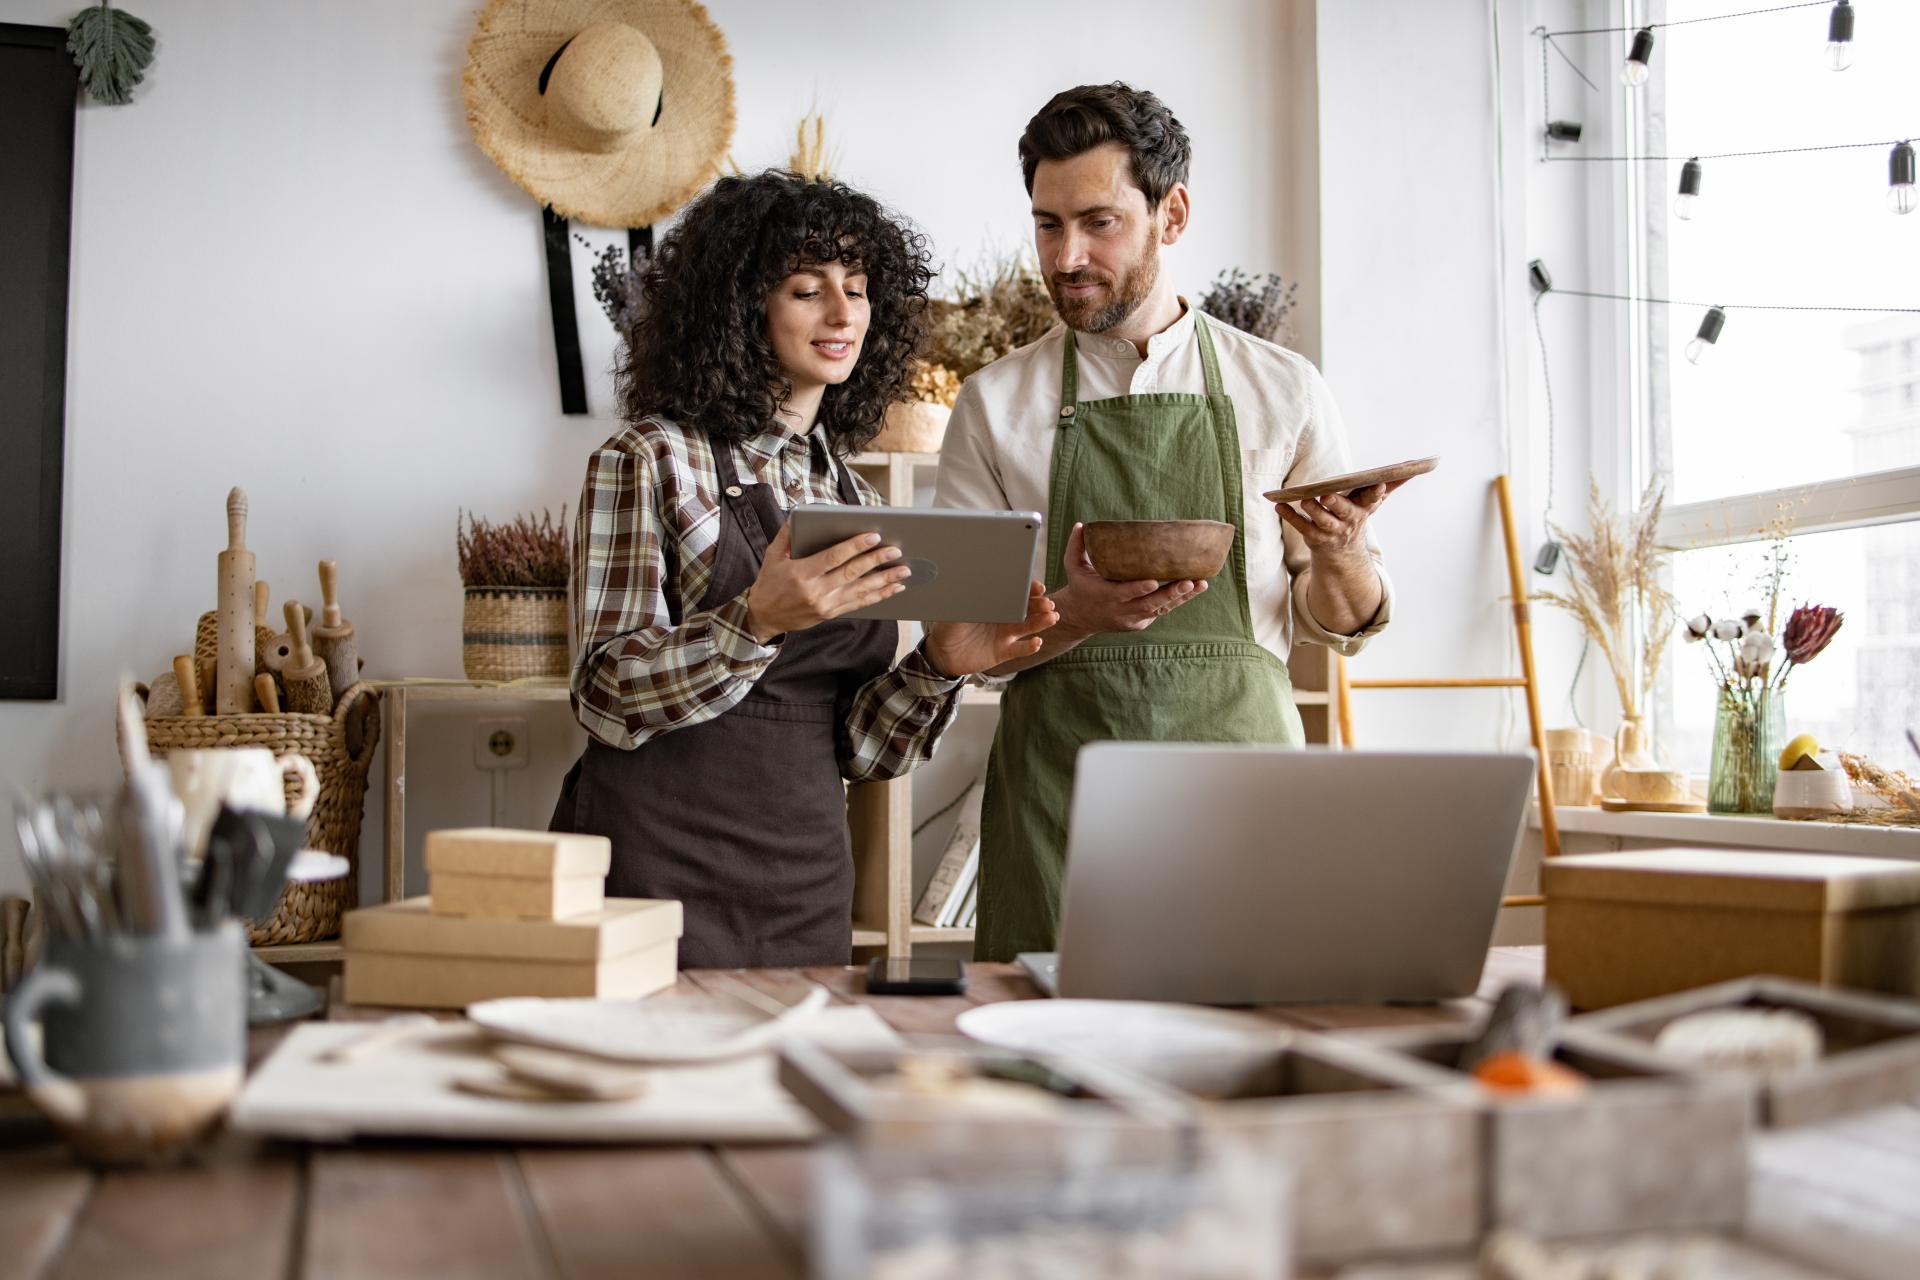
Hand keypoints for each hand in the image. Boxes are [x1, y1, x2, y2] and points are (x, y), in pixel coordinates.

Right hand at [744, 523, 909, 641]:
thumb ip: (787, 535)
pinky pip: (859, 604)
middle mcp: (816, 591)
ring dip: (885, 580)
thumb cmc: (769, 583)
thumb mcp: (772, 556)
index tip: (874, 536)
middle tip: (896, 551)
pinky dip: (878, 596)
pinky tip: (893, 589)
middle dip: (876, 561)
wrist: (763, 617)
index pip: (834, 557)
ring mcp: (825, 605)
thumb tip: (798, 514)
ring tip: (904, 570)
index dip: (855, 546)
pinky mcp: (831, 614)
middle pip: (852, 573)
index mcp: (802, 573)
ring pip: (861, 590)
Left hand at [925, 582, 1060, 676]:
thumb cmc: (949, 627)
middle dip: (1039, 605)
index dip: (1028, 589)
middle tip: (1048, 603)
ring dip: (1041, 622)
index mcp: (995, 603)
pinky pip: (1020, 649)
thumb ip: (965, 601)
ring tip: (1051, 618)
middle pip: (1027, 609)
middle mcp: (1004, 617)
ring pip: (1028, 627)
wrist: (943, 654)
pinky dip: (1030, 646)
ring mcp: (1005, 635)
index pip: (1015, 594)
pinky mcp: (1004, 652)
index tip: (1038, 587)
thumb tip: (972, 587)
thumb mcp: (955, 611)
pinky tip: (1037, 642)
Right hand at [1053, 522, 1207, 636]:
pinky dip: (1177, 601)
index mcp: (1105, 596)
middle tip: (1190, 581)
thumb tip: (1081, 524)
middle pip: (1149, 604)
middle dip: (1171, 593)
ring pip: (1160, 609)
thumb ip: (1076, 546)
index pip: (1124, 593)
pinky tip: (1193, 589)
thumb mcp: (1073, 567)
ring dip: (1182, 597)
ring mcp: (1132, 619)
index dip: (1139, 589)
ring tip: (1201, 584)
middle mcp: (1120, 611)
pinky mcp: (1140, 623)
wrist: (1080, 617)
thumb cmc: (1080, 586)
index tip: (1154, 582)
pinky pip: (1160, 612)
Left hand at [1274, 481, 1402, 560]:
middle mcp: (1349, 521)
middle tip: (1327, 496)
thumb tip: (1415, 466)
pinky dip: (1290, 516)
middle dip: (1337, 504)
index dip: (1376, 493)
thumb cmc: (1356, 516)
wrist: (1342, 553)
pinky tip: (1280, 506)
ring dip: (1313, 511)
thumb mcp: (1373, 503)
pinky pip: (1300, 526)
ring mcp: (1331, 531)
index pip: (1372, 500)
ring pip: (1322, 521)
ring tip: (1305, 499)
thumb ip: (1390, 485)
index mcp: (1364, 510)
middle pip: (1344, 512)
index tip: (1377, 484)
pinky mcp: (1313, 536)